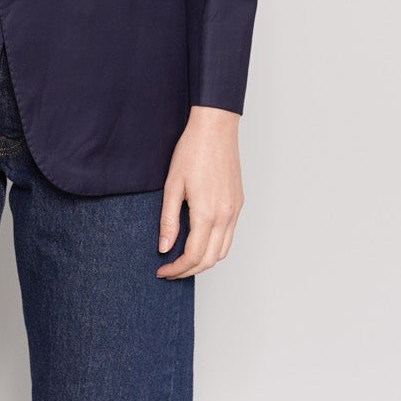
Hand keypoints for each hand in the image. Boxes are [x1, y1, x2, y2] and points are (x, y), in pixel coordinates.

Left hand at [156, 106, 244, 277]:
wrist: (215, 129)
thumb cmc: (192, 151)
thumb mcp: (172, 186)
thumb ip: (168, 220)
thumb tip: (164, 247)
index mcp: (207, 213)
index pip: (193, 256)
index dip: (176, 269)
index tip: (162, 271)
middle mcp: (226, 215)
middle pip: (210, 259)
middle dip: (189, 271)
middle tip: (170, 271)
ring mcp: (235, 210)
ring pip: (223, 250)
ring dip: (204, 261)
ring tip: (183, 260)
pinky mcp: (238, 203)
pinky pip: (229, 236)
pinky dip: (215, 247)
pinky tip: (199, 241)